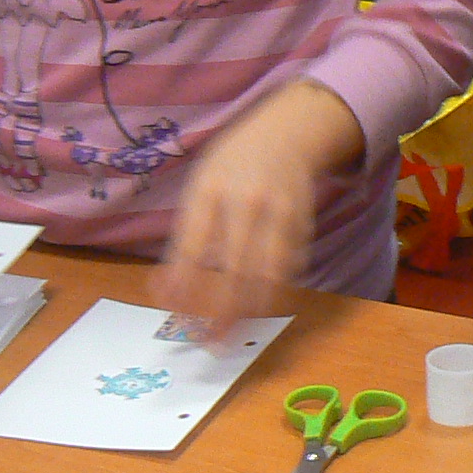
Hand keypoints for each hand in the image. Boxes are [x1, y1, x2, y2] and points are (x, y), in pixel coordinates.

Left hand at [151, 79, 364, 332]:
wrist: (287, 132)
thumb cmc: (232, 163)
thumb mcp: (200, 184)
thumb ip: (188, 232)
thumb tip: (168, 289)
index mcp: (210, 190)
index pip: (192, 247)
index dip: (182, 286)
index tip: (175, 314)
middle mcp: (247, 202)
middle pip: (235, 269)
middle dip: (222, 311)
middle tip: (210, 340)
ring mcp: (280, 214)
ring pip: (269, 275)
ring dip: (251, 309)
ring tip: (234, 330)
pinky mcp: (304, 226)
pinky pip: (290, 268)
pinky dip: (274, 291)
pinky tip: (258, 302)